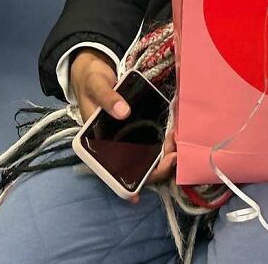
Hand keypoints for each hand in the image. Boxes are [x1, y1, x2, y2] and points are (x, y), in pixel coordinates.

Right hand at [70, 49, 175, 201]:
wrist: (95, 73)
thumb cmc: (92, 84)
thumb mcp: (97, 87)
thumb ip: (108, 99)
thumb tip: (122, 113)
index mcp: (97, 145)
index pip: (113, 173)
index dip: (126, 187)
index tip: (138, 194)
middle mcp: (113, 147)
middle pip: (136, 168)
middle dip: (156, 167)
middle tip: (173, 153)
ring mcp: (127, 138)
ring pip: (147, 156)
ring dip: (163, 154)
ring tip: (175, 141)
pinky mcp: (138, 128)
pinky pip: (152, 140)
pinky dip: (163, 141)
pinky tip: (173, 136)